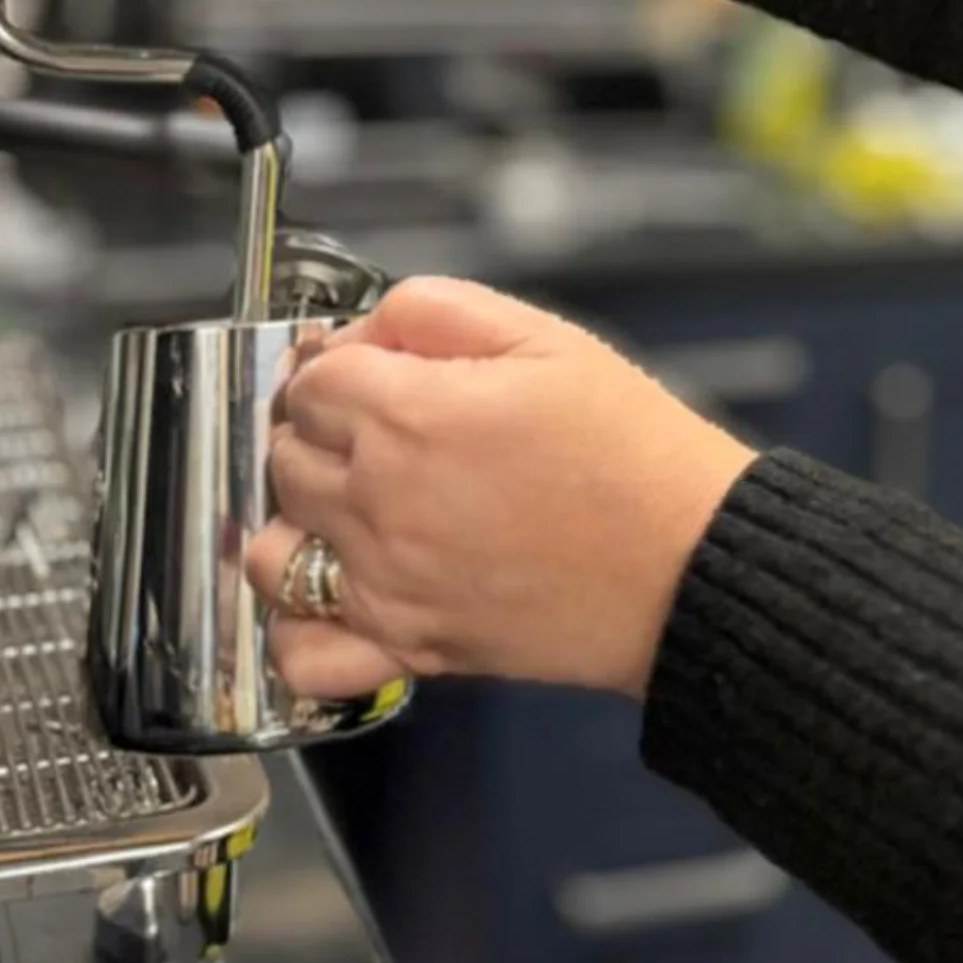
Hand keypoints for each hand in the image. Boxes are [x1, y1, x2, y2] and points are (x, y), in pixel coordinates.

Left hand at [249, 277, 755, 699]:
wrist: (690, 565)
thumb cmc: (635, 457)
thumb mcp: (545, 337)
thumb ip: (436, 310)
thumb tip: (366, 324)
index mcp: (410, 415)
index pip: (311, 377)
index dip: (338, 363)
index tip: (371, 371)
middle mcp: (380, 500)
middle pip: (283, 452)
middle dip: (318, 431)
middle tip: (375, 430)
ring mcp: (387, 581)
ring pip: (271, 547)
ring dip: (295, 520)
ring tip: (347, 508)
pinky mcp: (409, 647)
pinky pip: (303, 652)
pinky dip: (297, 627)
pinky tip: (330, 593)